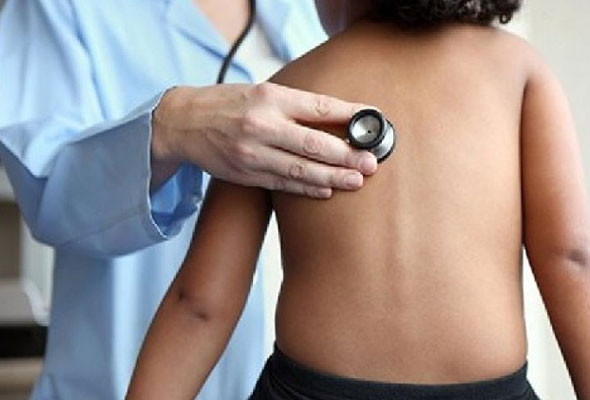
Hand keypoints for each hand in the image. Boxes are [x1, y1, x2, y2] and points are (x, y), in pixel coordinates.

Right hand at [151, 83, 377, 197]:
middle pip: (314, 144)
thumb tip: (339, 118)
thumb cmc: (229, 104)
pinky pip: (283, 184)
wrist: (183, 122)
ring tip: (355, 181)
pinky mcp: (246, 174)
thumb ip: (296, 106)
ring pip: (300, 170)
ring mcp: (252, 153)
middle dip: (347, 155)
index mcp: (270, 97)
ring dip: (332, 177)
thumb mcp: (261, 92)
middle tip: (370, 163)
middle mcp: (262, 125)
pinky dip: (307, 188)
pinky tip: (326, 190)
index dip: (350, 115)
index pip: (319, 106)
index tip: (373, 121)